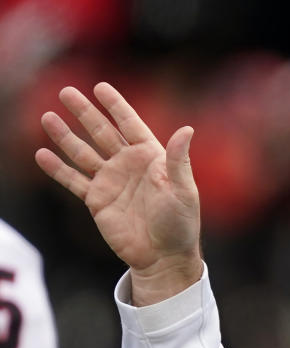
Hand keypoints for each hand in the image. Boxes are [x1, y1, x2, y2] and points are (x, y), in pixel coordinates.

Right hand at [35, 83, 202, 304]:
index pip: (131, 125)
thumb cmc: (180, 224)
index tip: (100, 87)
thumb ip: (179, 160)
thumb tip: (186, 129)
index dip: (116, 106)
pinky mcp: (97, 200)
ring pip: (83, 152)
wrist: (164, 257)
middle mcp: (129, 165)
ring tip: (47, 117)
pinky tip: (42, 154)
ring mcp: (111, 181)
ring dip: (65, 136)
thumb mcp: (183, 191)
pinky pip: (73, 180)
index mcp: (152, 158)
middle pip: (102, 132)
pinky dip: (57, 168)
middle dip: (85, 113)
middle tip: (66, 91)